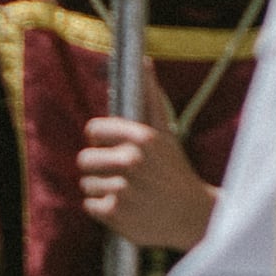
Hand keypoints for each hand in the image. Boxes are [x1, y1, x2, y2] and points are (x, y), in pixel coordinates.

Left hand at [77, 68, 218, 249]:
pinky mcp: (115, 213)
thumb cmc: (174, 170)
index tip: (112, 148)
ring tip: (127, 193)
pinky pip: (88, 205)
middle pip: (84, 159)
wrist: (191, 216)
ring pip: (86, 184)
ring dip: (102, 190)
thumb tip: (145, 60)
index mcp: (142, 137)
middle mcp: (131, 160)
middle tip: (121, 175)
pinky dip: (102, 209)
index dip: (100, 139)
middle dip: (98, 168)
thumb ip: (151, 97)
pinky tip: (124, 208)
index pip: (94, 129)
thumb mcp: (166, 133)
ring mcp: (122, 188)